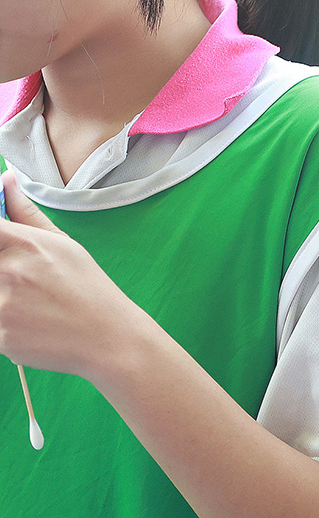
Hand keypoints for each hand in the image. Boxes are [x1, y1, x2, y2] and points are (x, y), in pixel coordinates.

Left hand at [0, 172, 149, 380]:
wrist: (108, 337)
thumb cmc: (87, 288)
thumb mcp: (62, 244)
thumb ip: (25, 214)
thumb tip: (7, 179)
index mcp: (24, 243)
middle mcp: (9, 271)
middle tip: (14, 277)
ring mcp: (2, 304)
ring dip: (0, 297)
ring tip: (24, 303)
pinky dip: (2, 322)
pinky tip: (25, 323)